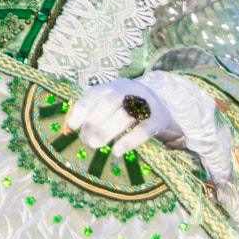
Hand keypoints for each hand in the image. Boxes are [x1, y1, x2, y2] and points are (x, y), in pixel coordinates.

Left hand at [65, 78, 180, 155]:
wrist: (167, 106)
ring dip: (106, 132)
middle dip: (92, 122)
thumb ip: (95, 110)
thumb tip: (71, 127)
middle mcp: (129, 91)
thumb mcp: (113, 103)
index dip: (81, 109)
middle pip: (107, 103)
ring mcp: (145, 104)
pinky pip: (143, 131)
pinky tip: (116, 152)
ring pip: (123, 116)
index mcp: (114, 86)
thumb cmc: (129, 107)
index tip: (72, 126)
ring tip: (94, 145)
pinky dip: (128, 141)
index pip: (94, 94)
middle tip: (84, 139)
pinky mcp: (158, 120)